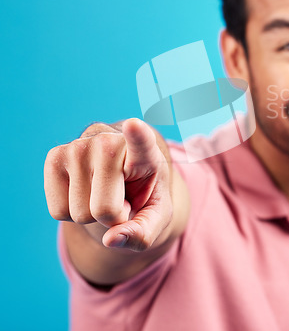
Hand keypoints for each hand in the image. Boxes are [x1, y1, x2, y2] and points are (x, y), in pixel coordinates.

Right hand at [44, 118, 172, 251]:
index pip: (141, 142)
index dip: (137, 135)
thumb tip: (111, 239)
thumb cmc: (143, 194)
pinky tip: (85, 191)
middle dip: (113, 217)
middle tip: (122, 199)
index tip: (134, 125)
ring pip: (79, 213)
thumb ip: (143, 232)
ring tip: (105, 192)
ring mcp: (80, 146)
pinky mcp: (55, 156)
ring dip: (92, 215)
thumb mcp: (156, 216)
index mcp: (145, 153)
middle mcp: (110, 142)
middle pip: (104, 209)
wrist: (122, 176)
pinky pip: (57, 211)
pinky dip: (70, 213)